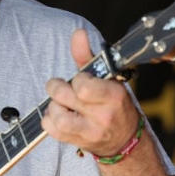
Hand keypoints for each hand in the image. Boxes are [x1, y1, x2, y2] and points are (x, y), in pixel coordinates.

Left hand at [41, 29, 139, 156]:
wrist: (124, 140)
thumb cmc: (114, 104)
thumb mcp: (107, 78)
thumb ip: (88, 56)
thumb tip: (78, 33)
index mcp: (114, 95)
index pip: (83, 85)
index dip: (77, 79)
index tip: (80, 80)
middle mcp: (103, 115)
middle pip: (64, 96)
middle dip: (56, 87)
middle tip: (61, 88)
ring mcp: (91, 132)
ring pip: (57, 116)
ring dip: (53, 106)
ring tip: (62, 104)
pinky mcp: (78, 142)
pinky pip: (52, 130)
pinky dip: (49, 121)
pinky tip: (59, 116)